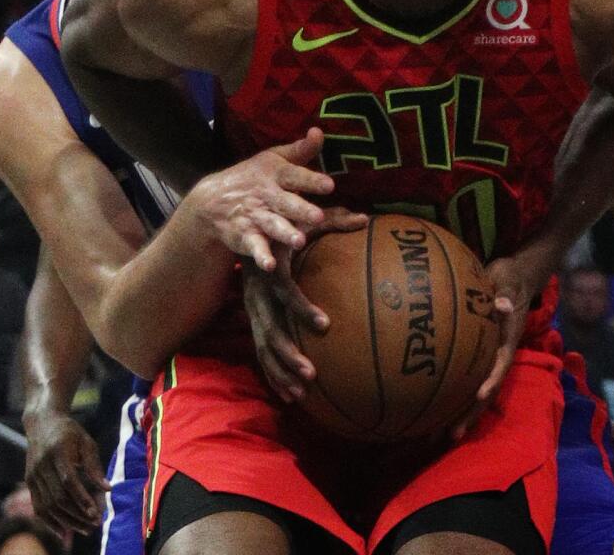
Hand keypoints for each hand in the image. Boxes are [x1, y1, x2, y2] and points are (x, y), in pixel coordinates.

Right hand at [24, 412, 110, 533]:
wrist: (42, 423)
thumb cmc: (70, 432)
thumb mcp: (86, 442)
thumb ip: (94, 466)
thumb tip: (107, 489)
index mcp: (57, 452)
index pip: (69, 481)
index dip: (81, 499)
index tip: (95, 513)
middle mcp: (41, 465)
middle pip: (58, 497)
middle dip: (76, 514)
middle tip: (94, 524)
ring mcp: (33, 475)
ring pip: (47, 506)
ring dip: (66, 521)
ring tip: (84, 529)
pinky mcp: (29, 482)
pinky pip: (38, 506)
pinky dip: (50, 521)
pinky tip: (63, 531)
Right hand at [184, 127, 333, 271]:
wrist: (212, 199)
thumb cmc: (255, 176)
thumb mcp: (275, 158)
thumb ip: (301, 150)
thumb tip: (319, 131)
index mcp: (276, 174)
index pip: (295, 175)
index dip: (311, 180)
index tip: (330, 185)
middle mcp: (266, 195)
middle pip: (285, 202)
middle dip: (301, 210)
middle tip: (319, 217)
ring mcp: (254, 216)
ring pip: (272, 225)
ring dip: (285, 233)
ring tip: (300, 241)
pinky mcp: (245, 236)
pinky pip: (254, 246)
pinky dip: (260, 255)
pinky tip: (269, 265)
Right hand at [242, 206, 366, 401]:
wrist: (246, 232)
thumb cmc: (285, 227)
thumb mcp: (307, 220)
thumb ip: (335, 220)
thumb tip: (366, 218)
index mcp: (270, 269)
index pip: (284, 291)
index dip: (302, 308)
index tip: (325, 324)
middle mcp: (257, 293)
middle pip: (270, 328)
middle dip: (290, 353)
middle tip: (312, 373)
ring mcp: (252, 310)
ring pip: (263, 346)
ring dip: (281, 371)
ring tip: (302, 392)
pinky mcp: (253, 320)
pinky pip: (261, 352)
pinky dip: (273, 375)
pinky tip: (290, 396)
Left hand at [451, 256, 533, 441]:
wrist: (515, 279)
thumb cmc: (509, 279)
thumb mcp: (508, 281)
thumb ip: (505, 294)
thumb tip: (503, 304)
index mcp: (507, 340)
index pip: (500, 363)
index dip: (491, 380)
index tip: (479, 395)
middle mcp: (498, 355)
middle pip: (486, 389)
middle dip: (471, 413)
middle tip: (453, 435)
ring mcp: (487, 358)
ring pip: (474, 391)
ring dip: (460, 413)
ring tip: (439, 437)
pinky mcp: (476, 356)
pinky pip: (463, 379)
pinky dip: (450, 396)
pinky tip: (431, 412)